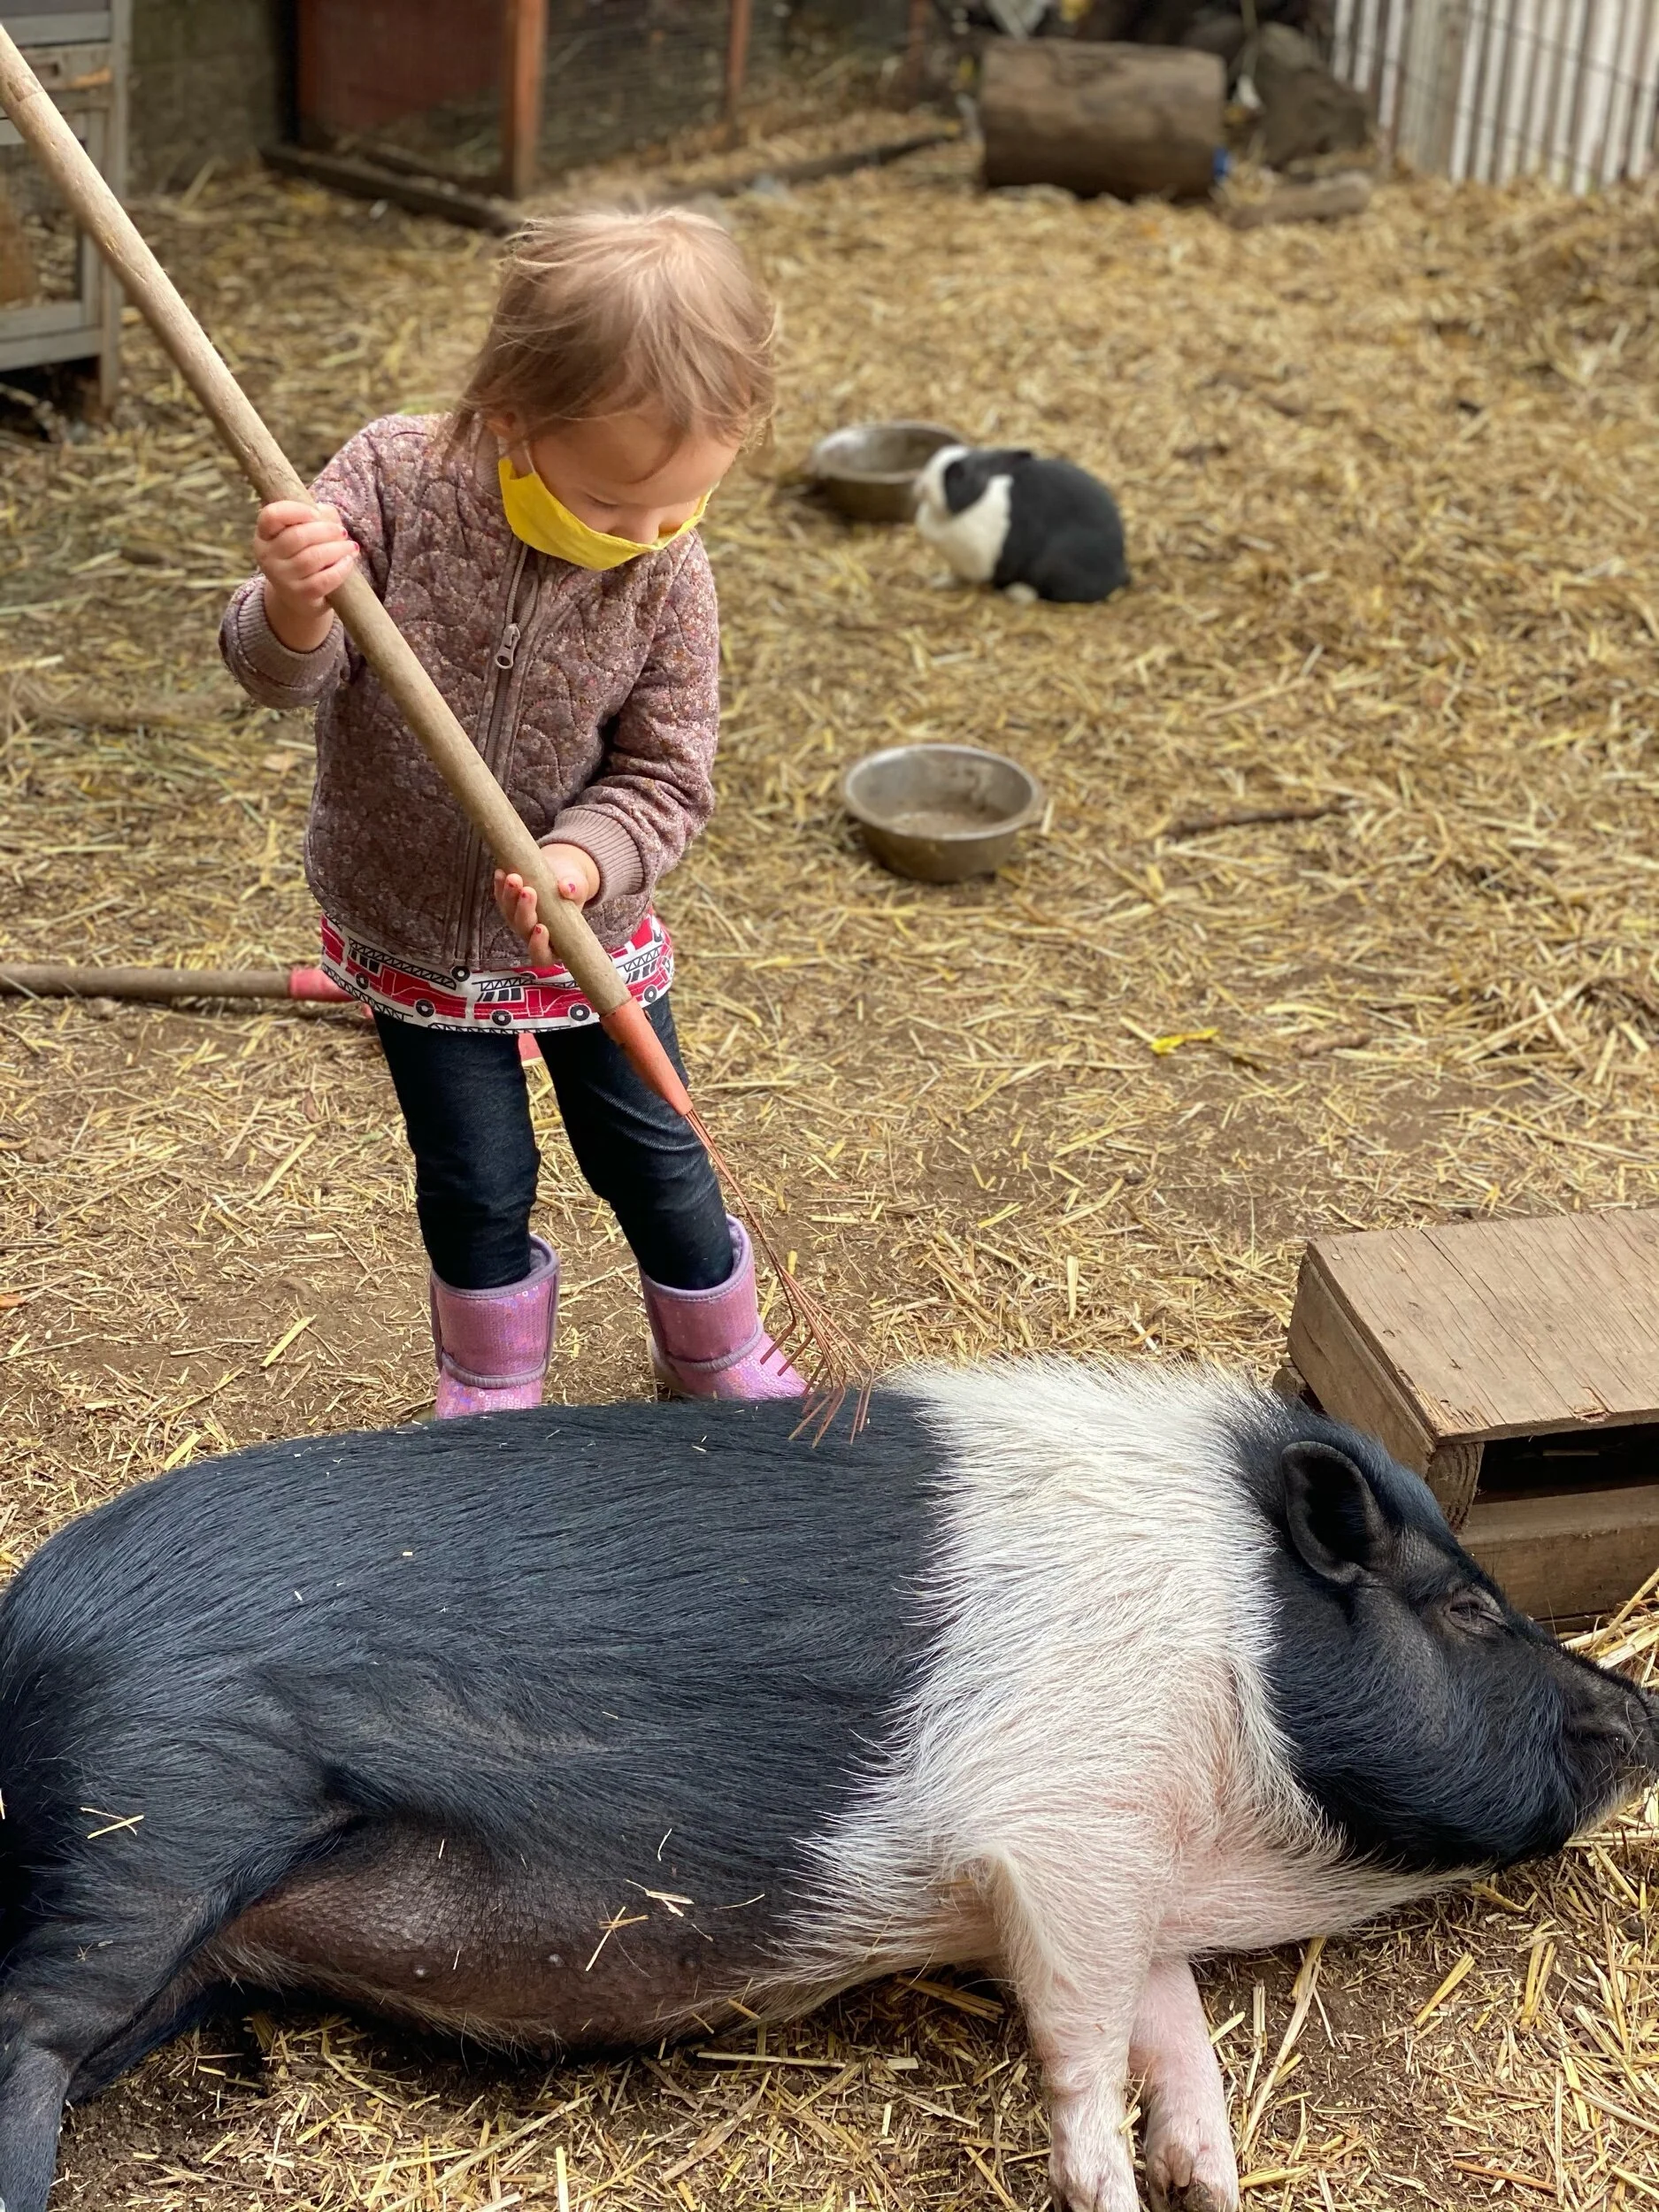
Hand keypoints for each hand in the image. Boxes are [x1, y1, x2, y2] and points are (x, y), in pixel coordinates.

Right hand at [254, 500, 357, 651]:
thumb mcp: (305, 531)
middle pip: (297, 537)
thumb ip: (315, 515)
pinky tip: (348, 562)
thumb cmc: (304, 554)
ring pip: (312, 558)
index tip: (316, 513)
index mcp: (264, 534)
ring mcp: (281, 578)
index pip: (271, 516)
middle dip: (326, 531)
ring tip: (351, 547)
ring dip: (337, 549)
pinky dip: (340, 569)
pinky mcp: (299, 595)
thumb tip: (324, 513)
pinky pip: (322, 580)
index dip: (296, 511)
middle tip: (342, 532)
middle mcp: (267, 556)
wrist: (299, 596)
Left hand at [494, 845, 600, 966]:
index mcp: (554, 943)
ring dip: (509, 896)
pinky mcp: (509, 904)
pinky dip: (500, 886)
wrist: (563, 875)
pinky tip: (502, 873)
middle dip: (524, 910)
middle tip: (529, 891)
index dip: (539, 946)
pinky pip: (501, 898)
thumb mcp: (580, 889)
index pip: (543, 956)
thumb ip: (576, 890)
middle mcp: (532, 935)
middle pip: (523, 929)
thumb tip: (567, 888)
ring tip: (514, 878)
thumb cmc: (574, 890)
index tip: (541, 928)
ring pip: (509, 914)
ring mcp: (518, 920)